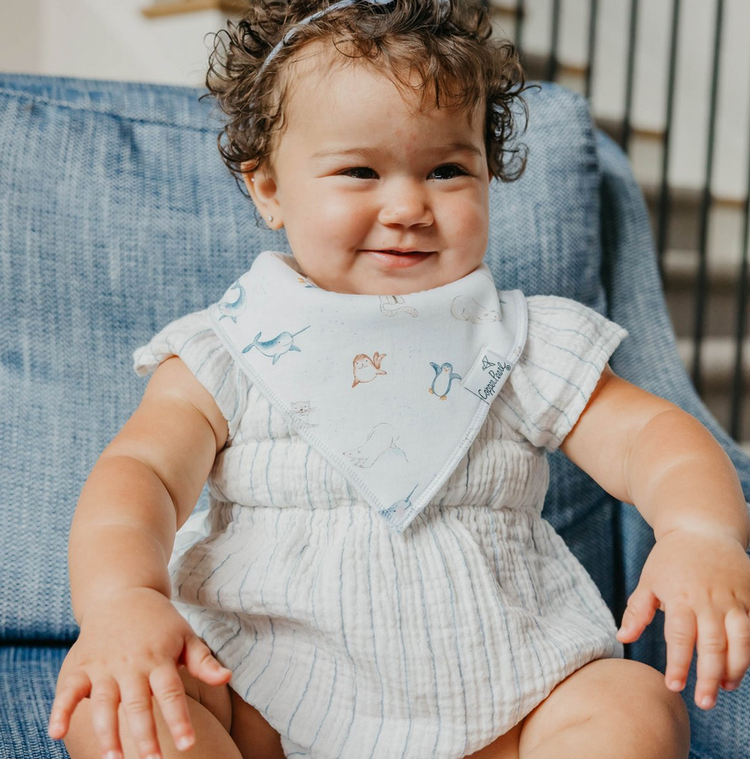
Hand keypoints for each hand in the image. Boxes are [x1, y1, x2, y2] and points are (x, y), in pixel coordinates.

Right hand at [48, 587, 231, 758]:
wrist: (122, 592)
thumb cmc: (160, 621)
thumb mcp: (186, 635)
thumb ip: (204, 661)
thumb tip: (227, 677)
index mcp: (160, 658)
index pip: (171, 693)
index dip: (179, 719)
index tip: (189, 744)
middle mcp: (132, 663)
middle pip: (138, 702)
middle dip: (145, 734)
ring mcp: (104, 665)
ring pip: (105, 702)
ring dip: (107, 732)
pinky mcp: (81, 665)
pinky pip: (68, 689)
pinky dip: (61, 710)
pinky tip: (57, 733)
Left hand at [615, 530, 749, 709]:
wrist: (701, 528)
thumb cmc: (669, 559)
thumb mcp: (648, 581)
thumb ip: (637, 611)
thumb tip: (622, 637)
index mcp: (680, 596)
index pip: (680, 637)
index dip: (679, 664)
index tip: (675, 686)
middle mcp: (709, 599)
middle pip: (713, 645)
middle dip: (709, 677)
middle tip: (704, 702)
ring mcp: (734, 598)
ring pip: (741, 641)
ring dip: (736, 668)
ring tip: (726, 688)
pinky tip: (743, 667)